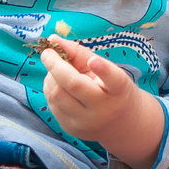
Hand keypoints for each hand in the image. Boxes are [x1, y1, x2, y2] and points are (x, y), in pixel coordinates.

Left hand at [40, 39, 163, 168]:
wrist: (120, 124)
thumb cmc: (112, 90)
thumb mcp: (106, 69)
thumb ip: (80, 53)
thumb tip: (53, 39)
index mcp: (119, 91)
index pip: (114, 81)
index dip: (103, 70)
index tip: (94, 61)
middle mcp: (103, 109)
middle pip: (74, 85)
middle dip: (55, 65)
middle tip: (48, 53)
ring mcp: (85, 122)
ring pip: (57, 95)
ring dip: (50, 77)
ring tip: (55, 70)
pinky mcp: (71, 129)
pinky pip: (52, 104)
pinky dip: (50, 89)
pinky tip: (57, 84)